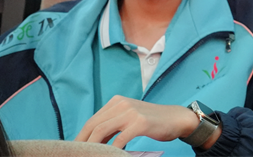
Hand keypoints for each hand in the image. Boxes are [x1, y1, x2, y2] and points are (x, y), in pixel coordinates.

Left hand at [75, 96, 205, 148]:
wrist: (177, 118)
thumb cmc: (151, 122)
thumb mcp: (129, 118)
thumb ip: (112, 126)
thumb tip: (91, 142)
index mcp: (117, 101)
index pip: (92, 120)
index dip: (81, 136)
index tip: (75, 150)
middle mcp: (122, 103)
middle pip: (93, 125)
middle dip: (82, 143)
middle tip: (78, 155)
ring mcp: (131, 112)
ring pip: (102, 131)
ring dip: (93, 147)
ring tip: (90, 156)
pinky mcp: (141, 122)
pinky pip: (119, 139)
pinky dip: (112, 150)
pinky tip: (113, 155)